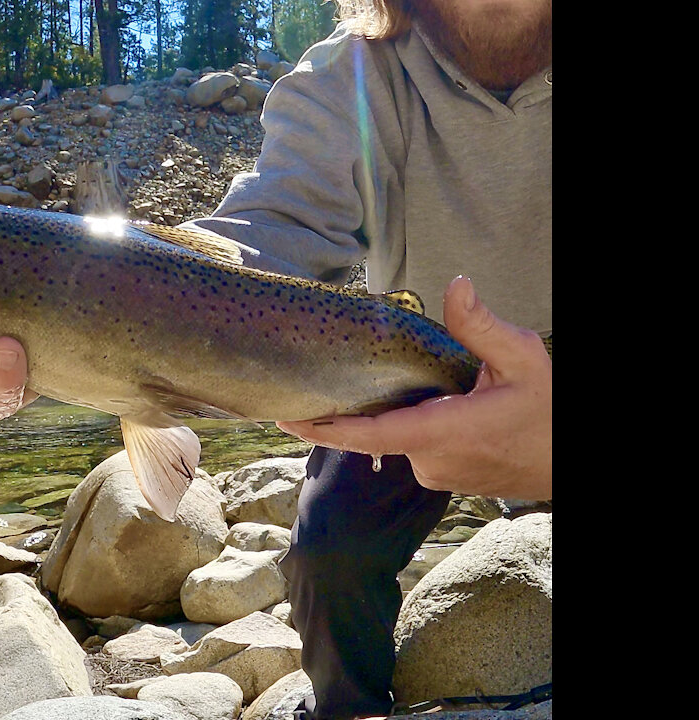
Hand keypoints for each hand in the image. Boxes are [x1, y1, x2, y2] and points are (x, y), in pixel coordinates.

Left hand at [276, 276, 550, 499]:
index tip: (290, 420)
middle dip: (355, 405)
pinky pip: (411, 447)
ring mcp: (435, 474)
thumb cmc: (549, 410)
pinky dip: (408, 425)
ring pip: (395, 438)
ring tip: (392, 384)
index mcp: (444, 432)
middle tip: (322, 379)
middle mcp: (431, 461)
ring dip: (391, 413)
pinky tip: (421, 402)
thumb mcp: (522, 359)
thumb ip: (482, 326)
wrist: (568, 462)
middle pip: (376, 431)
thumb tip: (457, 285)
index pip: (372, 435)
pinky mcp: (441, 478)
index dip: (327, 429)